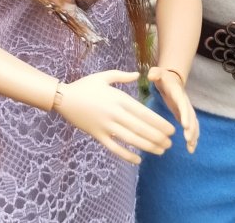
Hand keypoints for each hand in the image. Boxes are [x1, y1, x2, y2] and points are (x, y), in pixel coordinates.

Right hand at [53, 70, 175, 164]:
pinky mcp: (97, 135)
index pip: (143, 113)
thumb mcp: (104, 76)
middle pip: (140, 128)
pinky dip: (126, 155)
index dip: (158, 123)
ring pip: (130, 139)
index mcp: (118, 98)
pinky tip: (138, 160)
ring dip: (147, 146)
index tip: (170, 129)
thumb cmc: (85, 85)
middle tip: (170, 143)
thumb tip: (138, 75)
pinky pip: (114, 148)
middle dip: (157, 137)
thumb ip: (122, 76)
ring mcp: (105, 126)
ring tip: (161, 151)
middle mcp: (114, 113)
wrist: (63, 98)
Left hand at [147, 67, 198, 152]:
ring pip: (194, 123)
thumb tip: (151, 76)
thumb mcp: (158, 72)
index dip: (185, 114)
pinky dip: (193, 137)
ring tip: (191, 148)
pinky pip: (192, 127)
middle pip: (191, 116)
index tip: (185, 125)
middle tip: (188, 140)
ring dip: (194, 135)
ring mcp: (186, 109)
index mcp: (178, 93)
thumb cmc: (162, 77)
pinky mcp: (185, 116)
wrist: (172, 79)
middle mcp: (185, 102)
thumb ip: (155, 73)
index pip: (183, 104)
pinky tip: (191, 148)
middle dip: (191, 128)